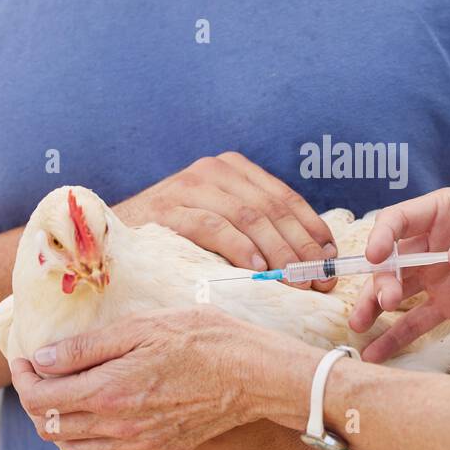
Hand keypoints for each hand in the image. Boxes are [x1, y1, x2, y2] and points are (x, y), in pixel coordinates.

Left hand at [10, 307, 313, 449]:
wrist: (258, 375)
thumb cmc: (206, 339)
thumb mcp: (145, 326)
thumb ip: (89, 347)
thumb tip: (43, 359)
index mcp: (110, 392)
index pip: (41, 398)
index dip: (23, 378)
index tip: (24, 359)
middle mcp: (119, 428)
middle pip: (52, 428)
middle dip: (35, 401)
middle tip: (39, 374)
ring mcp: (140, 446)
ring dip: (58, 424)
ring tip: (63, 395)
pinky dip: (86, 441)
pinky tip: (96, 417)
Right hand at [119, 152, 336, 290]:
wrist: (116, 235)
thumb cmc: (177, 236)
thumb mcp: (222, 222)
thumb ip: (260, 228)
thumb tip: (315, 257)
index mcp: (234, 169)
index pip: (285, 198)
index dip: (312, 230)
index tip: (332, 260)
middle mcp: (214, 170)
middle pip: (271, 209)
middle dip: (301, 248)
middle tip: (319, 281)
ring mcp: (188, 185)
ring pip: (248, 217)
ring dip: (277, 252)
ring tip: (296, 281)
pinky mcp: (167, 208)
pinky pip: (211, 226)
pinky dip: (238, 247)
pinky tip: (256, 269)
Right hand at [349, 188, 449, 361]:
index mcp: (444, 210)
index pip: (400, 220)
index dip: (383, 237)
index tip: (377, 257)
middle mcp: (433, 242)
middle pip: (392, 260)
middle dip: (381, 280)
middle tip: (386, 299)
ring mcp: (440, 275)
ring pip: (398, 291)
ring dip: (377, 307)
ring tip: (361, 329)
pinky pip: (419, 321)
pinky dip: (398, 337)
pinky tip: (377, 354)